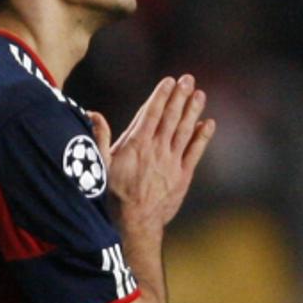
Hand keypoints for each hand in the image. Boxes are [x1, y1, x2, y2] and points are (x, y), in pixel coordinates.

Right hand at [87, 74, 214, 231]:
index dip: (161, 95)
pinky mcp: (183, 176)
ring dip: (193, 111)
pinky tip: (208, 123)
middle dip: (180, 96)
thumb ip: (99, 138)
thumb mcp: (99, 165)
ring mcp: (172, 162)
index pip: (151, 113)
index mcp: (137, 144)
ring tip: (200, 94)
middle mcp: (157, 149)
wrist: (135, 224)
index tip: (170, 81)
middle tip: (189, 79)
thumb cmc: (113, 195)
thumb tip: (93, 114)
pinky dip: (202, 137)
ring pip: (185, 131)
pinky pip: (195, 152)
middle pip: (171, 117)